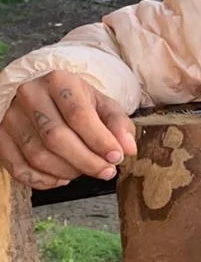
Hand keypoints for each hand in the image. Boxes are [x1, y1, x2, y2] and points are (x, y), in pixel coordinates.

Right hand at [0, 71, 136, 190]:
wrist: (41, 93)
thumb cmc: (75, 100)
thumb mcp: (101, 103)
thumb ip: (118, 124)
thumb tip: (128, 149)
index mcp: (59, 81)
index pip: (78, 114)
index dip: (100, 140)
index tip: (117, 157)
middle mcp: (30, 95)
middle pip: (57, 138)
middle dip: (86, 161)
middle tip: (106, 171)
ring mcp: (11, 117)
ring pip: (38, 155)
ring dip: (67, 171)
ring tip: (85, 171)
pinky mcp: (1, 137)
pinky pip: (19, 168)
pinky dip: (43, 181)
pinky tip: (62, 178)